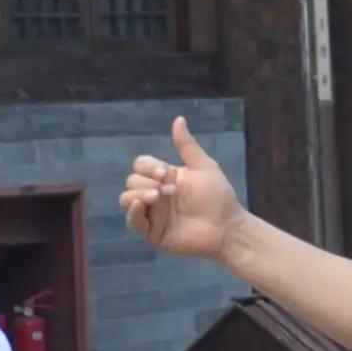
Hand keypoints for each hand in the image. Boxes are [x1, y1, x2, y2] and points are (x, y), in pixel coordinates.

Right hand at [118, 116, 242, 262]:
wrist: (225, 226)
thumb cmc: (217, 196)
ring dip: (138, 194)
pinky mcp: (152, 231)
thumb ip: (187, 145)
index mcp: (165, 177)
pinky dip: (133, 212)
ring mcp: (153, 213)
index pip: (141, 165)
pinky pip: (133, 221)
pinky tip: (142, 205)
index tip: (164, 173)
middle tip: (170, 191)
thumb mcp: (203, 166)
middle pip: (132, 181)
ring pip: (127, 199)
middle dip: (146, 182)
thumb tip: (178, 119)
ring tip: (157, 198)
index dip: (147, 167)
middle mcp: (156, 193)